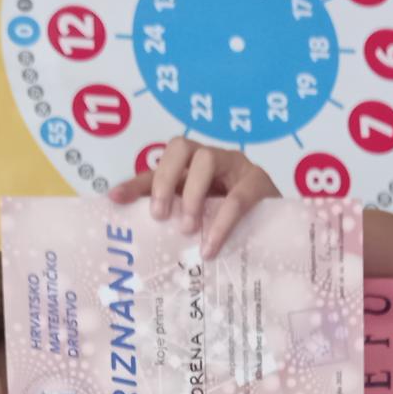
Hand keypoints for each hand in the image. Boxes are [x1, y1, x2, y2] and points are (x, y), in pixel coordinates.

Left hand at [109, 138, 281, 257]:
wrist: (278, 233)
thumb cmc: (230, 227)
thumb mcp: (197, 224)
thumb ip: (169, 221)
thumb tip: (128, 226)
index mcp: (190, 170)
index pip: (157, 168)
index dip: (135, 183)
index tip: (114, 199)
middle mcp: (210, 160)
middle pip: (180, 147)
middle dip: (165, 179)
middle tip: (160, 216)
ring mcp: (235, 166)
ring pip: (206, 159)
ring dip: (192, 194)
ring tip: (188, 228)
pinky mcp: (258, 181)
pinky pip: (237, 196)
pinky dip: (221, 223)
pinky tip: (211, 246)